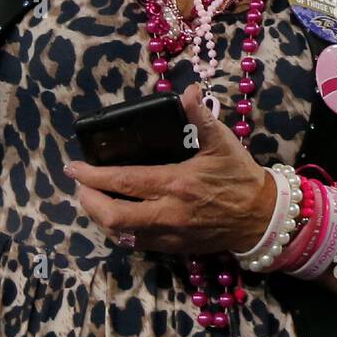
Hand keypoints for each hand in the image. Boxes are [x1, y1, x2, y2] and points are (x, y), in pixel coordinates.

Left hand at [64, 85, 276, 255]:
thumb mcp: (223, 143)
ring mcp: (169, 234)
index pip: (124, 181)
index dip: (93, 176)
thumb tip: (187, 90)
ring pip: (121, 234)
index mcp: (175, 183)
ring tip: (91, 198)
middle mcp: (167, 213)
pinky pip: (136, 244)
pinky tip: (114, 217)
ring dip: (99, 217)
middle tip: (80, 184)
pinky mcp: (173, 247)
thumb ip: (201, 116)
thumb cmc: (240, 177)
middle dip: (88, 200)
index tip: (74, 167)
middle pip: (113, 216)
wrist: (262, 218)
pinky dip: (118, 231)